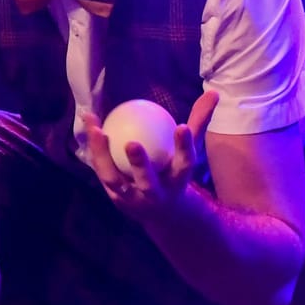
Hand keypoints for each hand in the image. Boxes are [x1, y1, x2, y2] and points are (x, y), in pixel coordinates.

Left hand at [81, 91, 218, 224]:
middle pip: (147, 181)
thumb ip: (199, 122)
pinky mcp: (114, 197)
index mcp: (178, 182)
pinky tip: (90, 124)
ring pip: (114, 178)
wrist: (163, 212)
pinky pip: (101, 170)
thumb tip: (213, 92)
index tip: (182, 127)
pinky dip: (95, 149)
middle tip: (131, 143)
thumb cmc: (175, 171)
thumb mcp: (189, 150)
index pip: (184, 164)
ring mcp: (132, 199)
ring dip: (104, 155)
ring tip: (98, 130)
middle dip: (140, 165)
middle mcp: (155, 195)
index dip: (184, 147)